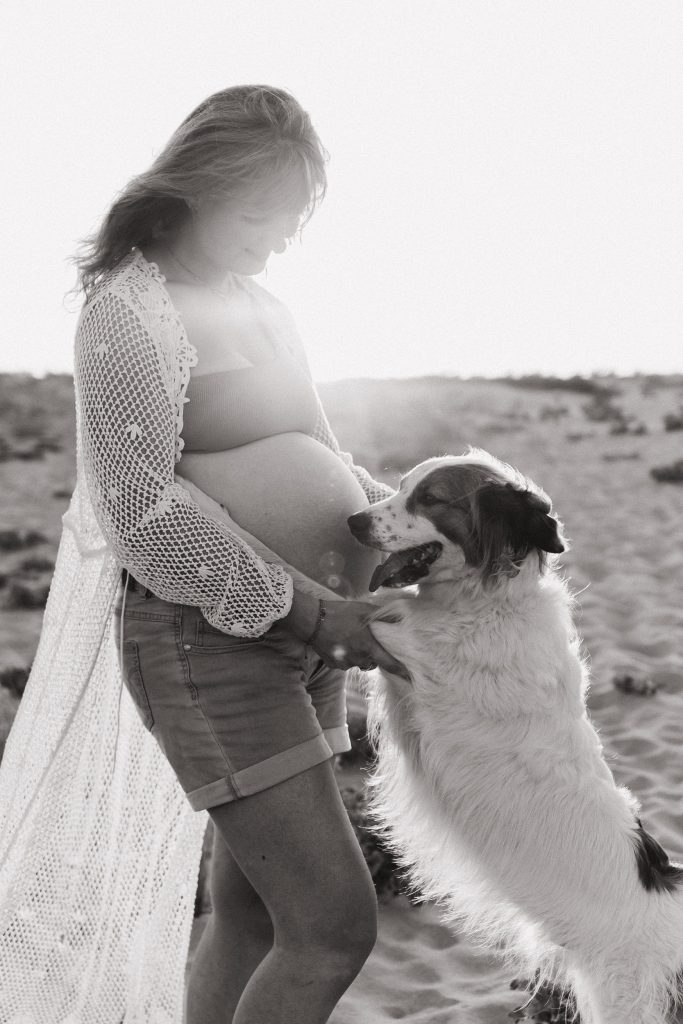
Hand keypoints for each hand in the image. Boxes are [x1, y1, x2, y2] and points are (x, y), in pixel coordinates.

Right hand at [281, 590, 409, 679]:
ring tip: (352, 639)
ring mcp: (345, 663)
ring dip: (360, 655)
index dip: (401, 672)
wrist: (312, 619)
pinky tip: (341, 643)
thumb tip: (401, 619)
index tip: (411, 678)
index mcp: (368, 646)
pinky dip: (347, 656)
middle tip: (368, 640)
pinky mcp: (334, 665)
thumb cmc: (340, 612)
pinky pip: (346, 663)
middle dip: (374, 655)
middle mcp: (358, 658)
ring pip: (360, 663)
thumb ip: (383, 616)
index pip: (390, 663)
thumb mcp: (364, 609)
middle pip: (374, 663)